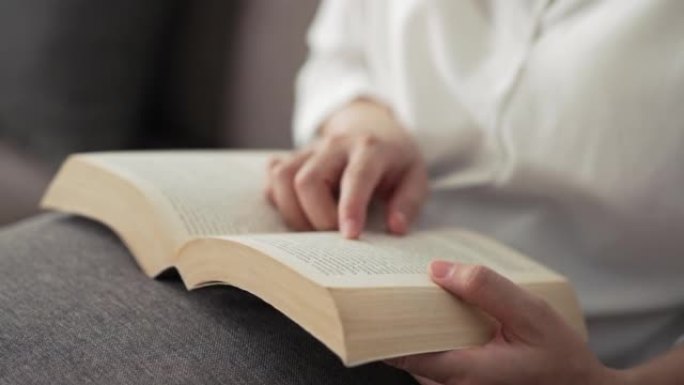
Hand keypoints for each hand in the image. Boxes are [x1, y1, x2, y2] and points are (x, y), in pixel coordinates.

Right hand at [266, 100, 427, 237]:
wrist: (372, 128)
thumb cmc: (395, 160)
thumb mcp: (416, 176)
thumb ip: (409, 202)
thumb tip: (395, 227)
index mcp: (370, 148)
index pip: (355, 177)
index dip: (349, 208)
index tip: (350, 236)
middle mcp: (334, 145)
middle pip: (307, 180)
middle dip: (317, 218)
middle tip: (335, 235)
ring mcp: (309, 150)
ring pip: (282, 178)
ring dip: (293, 213)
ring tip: (315, 228)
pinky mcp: (293, 158)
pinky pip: (272, 178)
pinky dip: (279, 200)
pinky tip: (300, 211)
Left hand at [386, 261, 625, 384]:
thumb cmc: (560, 356)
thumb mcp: (531, 313)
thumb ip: (486, 289)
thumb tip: (437, 270)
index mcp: (465, 372)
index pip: (403, 353)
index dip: (382, 327)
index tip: (371, 299)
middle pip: (408, 350)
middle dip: (400, 318)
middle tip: (395, 283)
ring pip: (421, 354)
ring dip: (419, 324)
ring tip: (420, 290)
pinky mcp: (465, 382)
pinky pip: (437, 357)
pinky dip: (435, 333)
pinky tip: (444, 308)